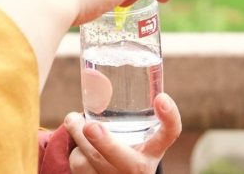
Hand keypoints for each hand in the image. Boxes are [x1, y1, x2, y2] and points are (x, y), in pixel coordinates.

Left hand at [65, 93, 181, 173]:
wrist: (118, 173)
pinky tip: (79, 147)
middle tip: (90, 127)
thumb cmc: (124, 146)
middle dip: (105, 144)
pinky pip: (78, 165)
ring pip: (91, 160)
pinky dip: (74, 150)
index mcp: (153, 149)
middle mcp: (139, 167)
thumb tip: (93, 79)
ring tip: (74, 121)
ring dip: (76, 136)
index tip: (161, 98)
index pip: (170, 134)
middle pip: (125, 160)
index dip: (170, 118)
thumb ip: (123, 112)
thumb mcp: (133, 132)